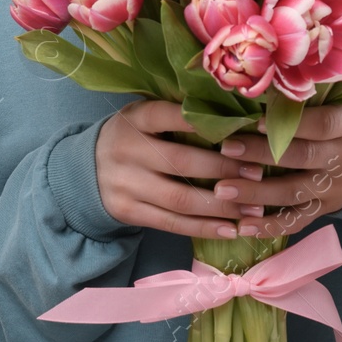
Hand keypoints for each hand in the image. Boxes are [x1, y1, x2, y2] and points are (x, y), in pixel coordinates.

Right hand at [94, 99, 271, 238]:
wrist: (82, 170)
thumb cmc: (132, 136)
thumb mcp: (143, 115)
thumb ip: (176, 113)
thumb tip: (233, 111)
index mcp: (135, 118)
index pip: (170, 115)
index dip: (205, 123)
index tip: (243, 129)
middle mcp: (127, 150)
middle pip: (182, 162)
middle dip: (225, 168)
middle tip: (258, 172)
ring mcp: (126, 184)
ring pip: (180, 199)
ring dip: (221, 206)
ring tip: (253, 208)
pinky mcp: (128, 212)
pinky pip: (171, 224)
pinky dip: (203, 228)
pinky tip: (230, 229)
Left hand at [211, 104, 341, 238]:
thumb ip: (313, 95)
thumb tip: (265, 77)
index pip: (322, 124)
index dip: (291, 124)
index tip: (256, 120)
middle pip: (301, 158)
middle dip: (261, 155)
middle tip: (226, 150)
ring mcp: (333, 188)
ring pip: (293, 193)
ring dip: (256, 194)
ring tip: (222, 190)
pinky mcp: (324, 210)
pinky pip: (296, 221)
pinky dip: (268, 227)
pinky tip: (240, 226)